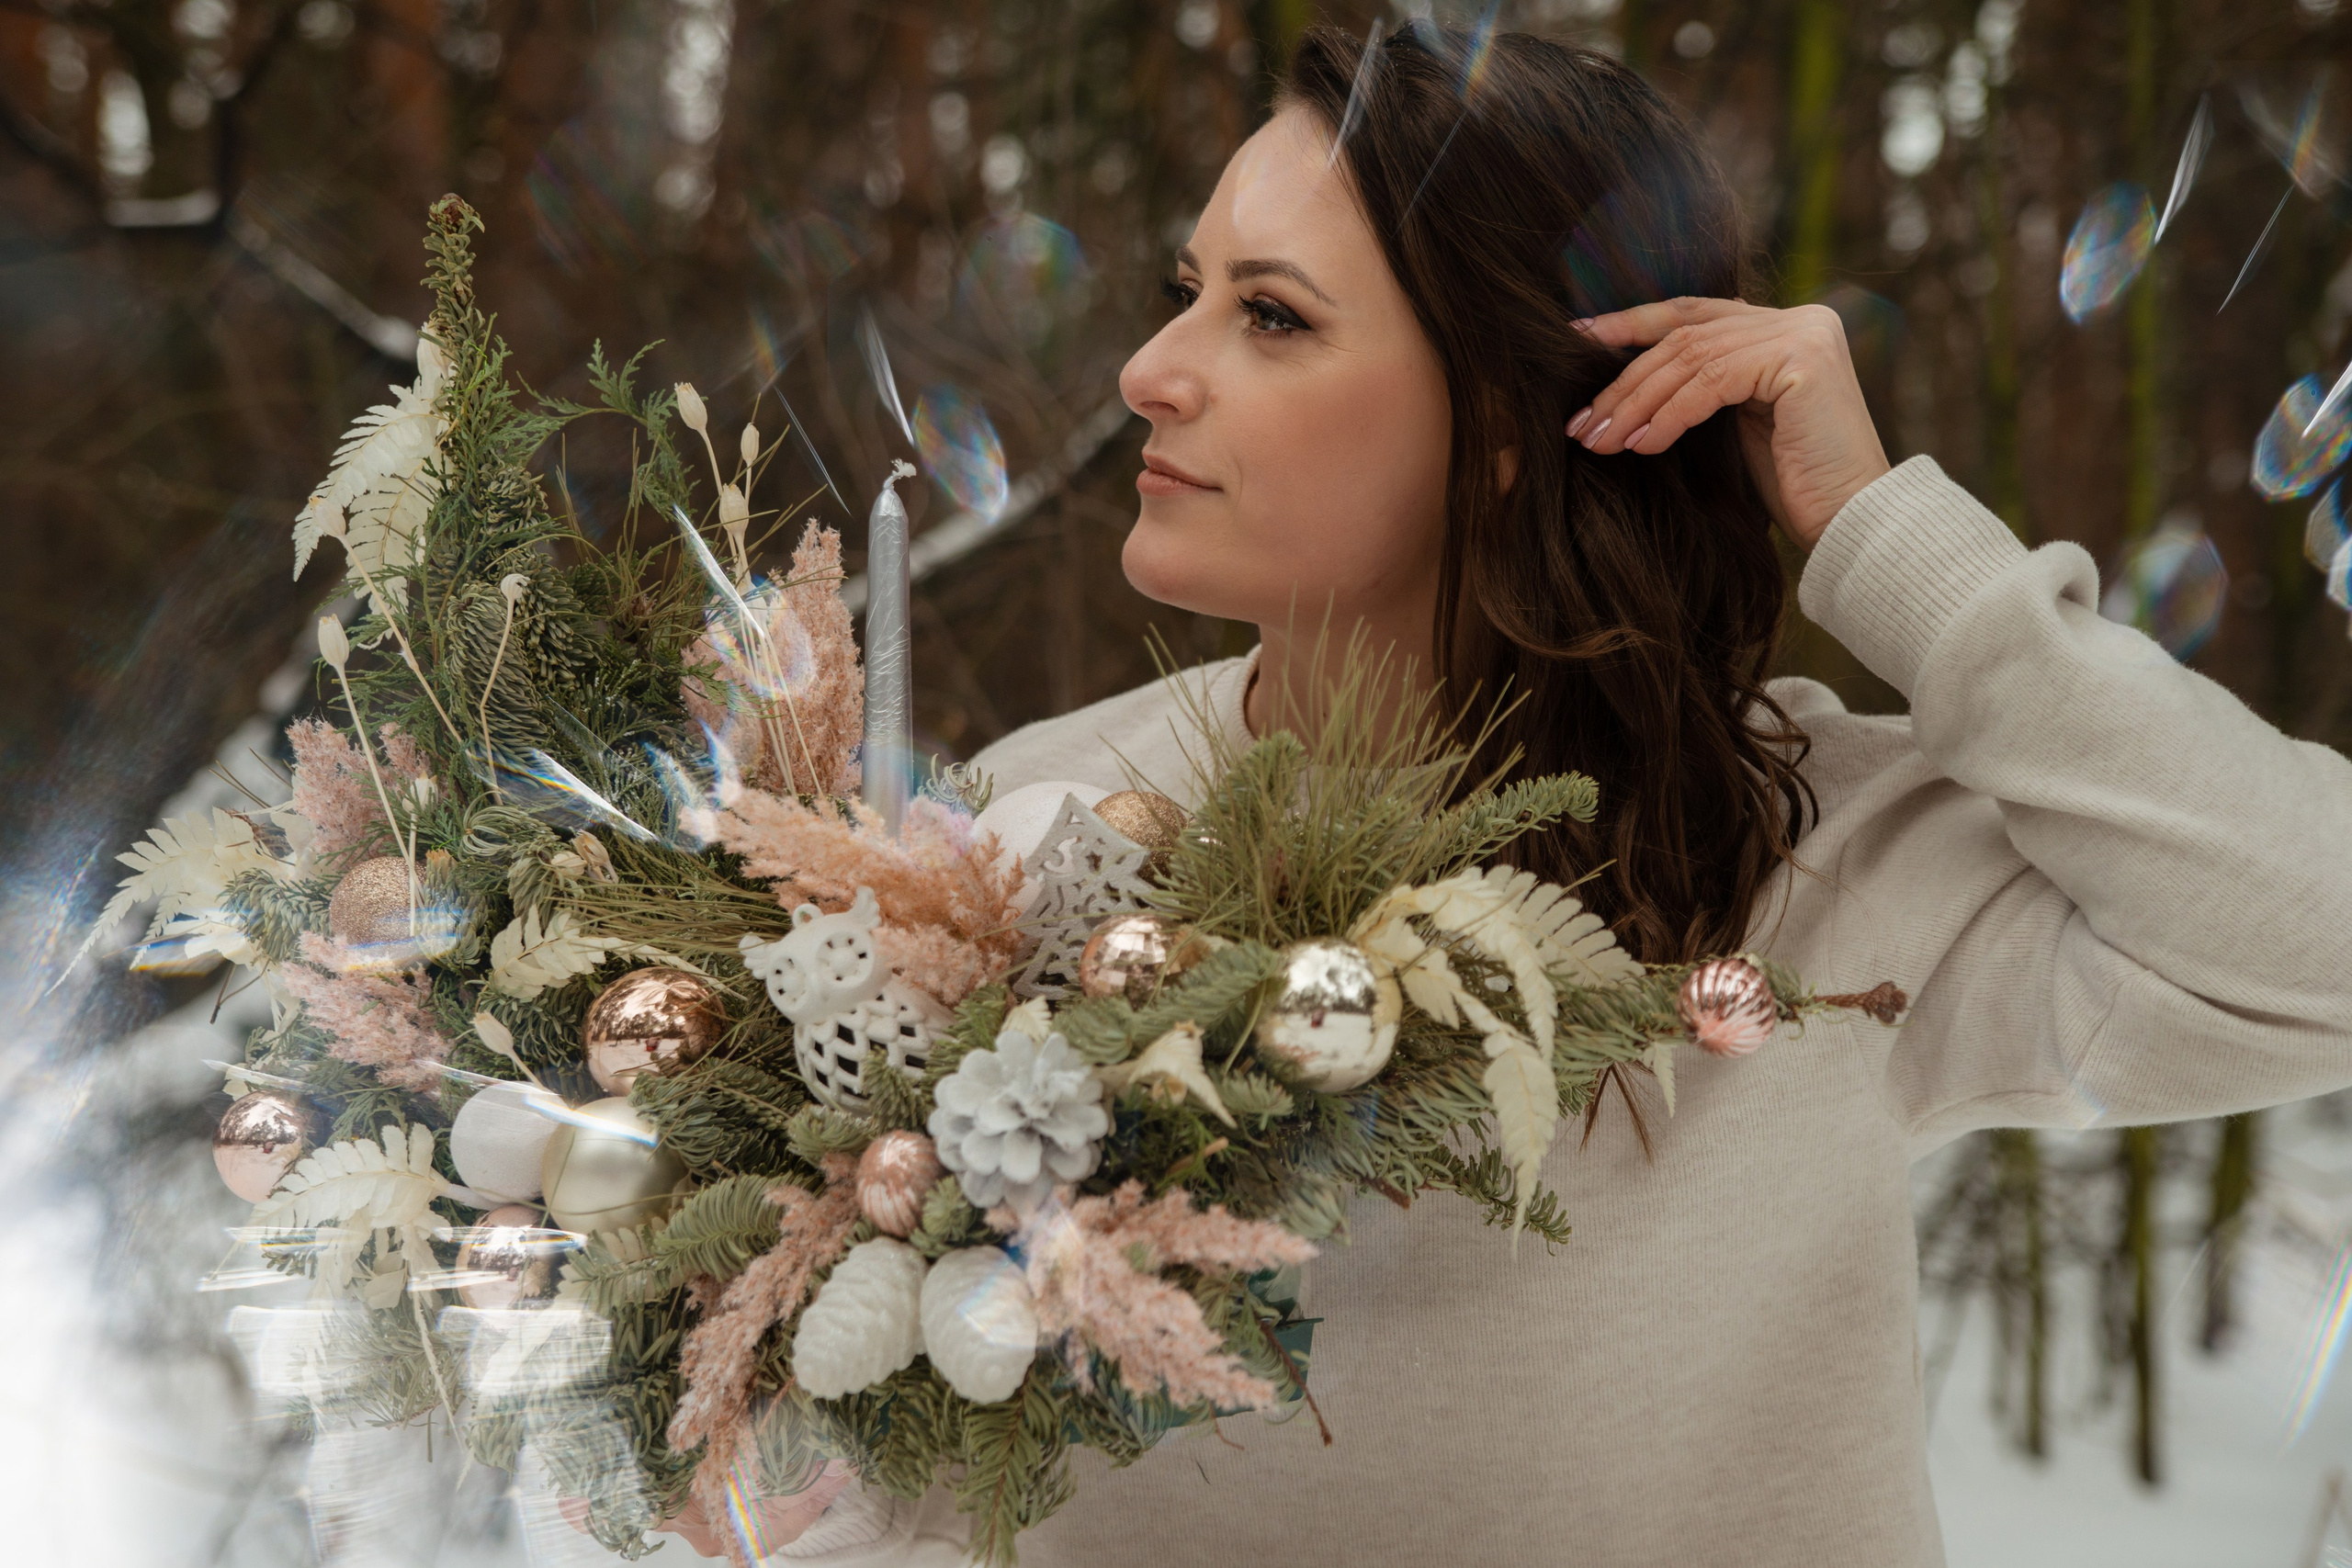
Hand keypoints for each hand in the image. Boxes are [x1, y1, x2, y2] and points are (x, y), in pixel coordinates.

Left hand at [1565, 298, 1889, 549]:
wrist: (1852, 524)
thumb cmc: (1794, 488)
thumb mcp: (1737, 426)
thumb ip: (1704, 388)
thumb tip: (1628, 381)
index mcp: (1783, 327)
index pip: (1692, 314)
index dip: (1631, 324)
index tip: (1575, 342)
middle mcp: (1799, 318)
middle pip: (1685, 336)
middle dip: (1624, 380)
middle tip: (1580, 422)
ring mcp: (1805, 332)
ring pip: (1693, 357)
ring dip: (1637, 403)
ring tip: (1599, 441)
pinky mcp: (1803, 358)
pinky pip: (1713, 381)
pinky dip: (1670, 414)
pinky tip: (1641, 445)